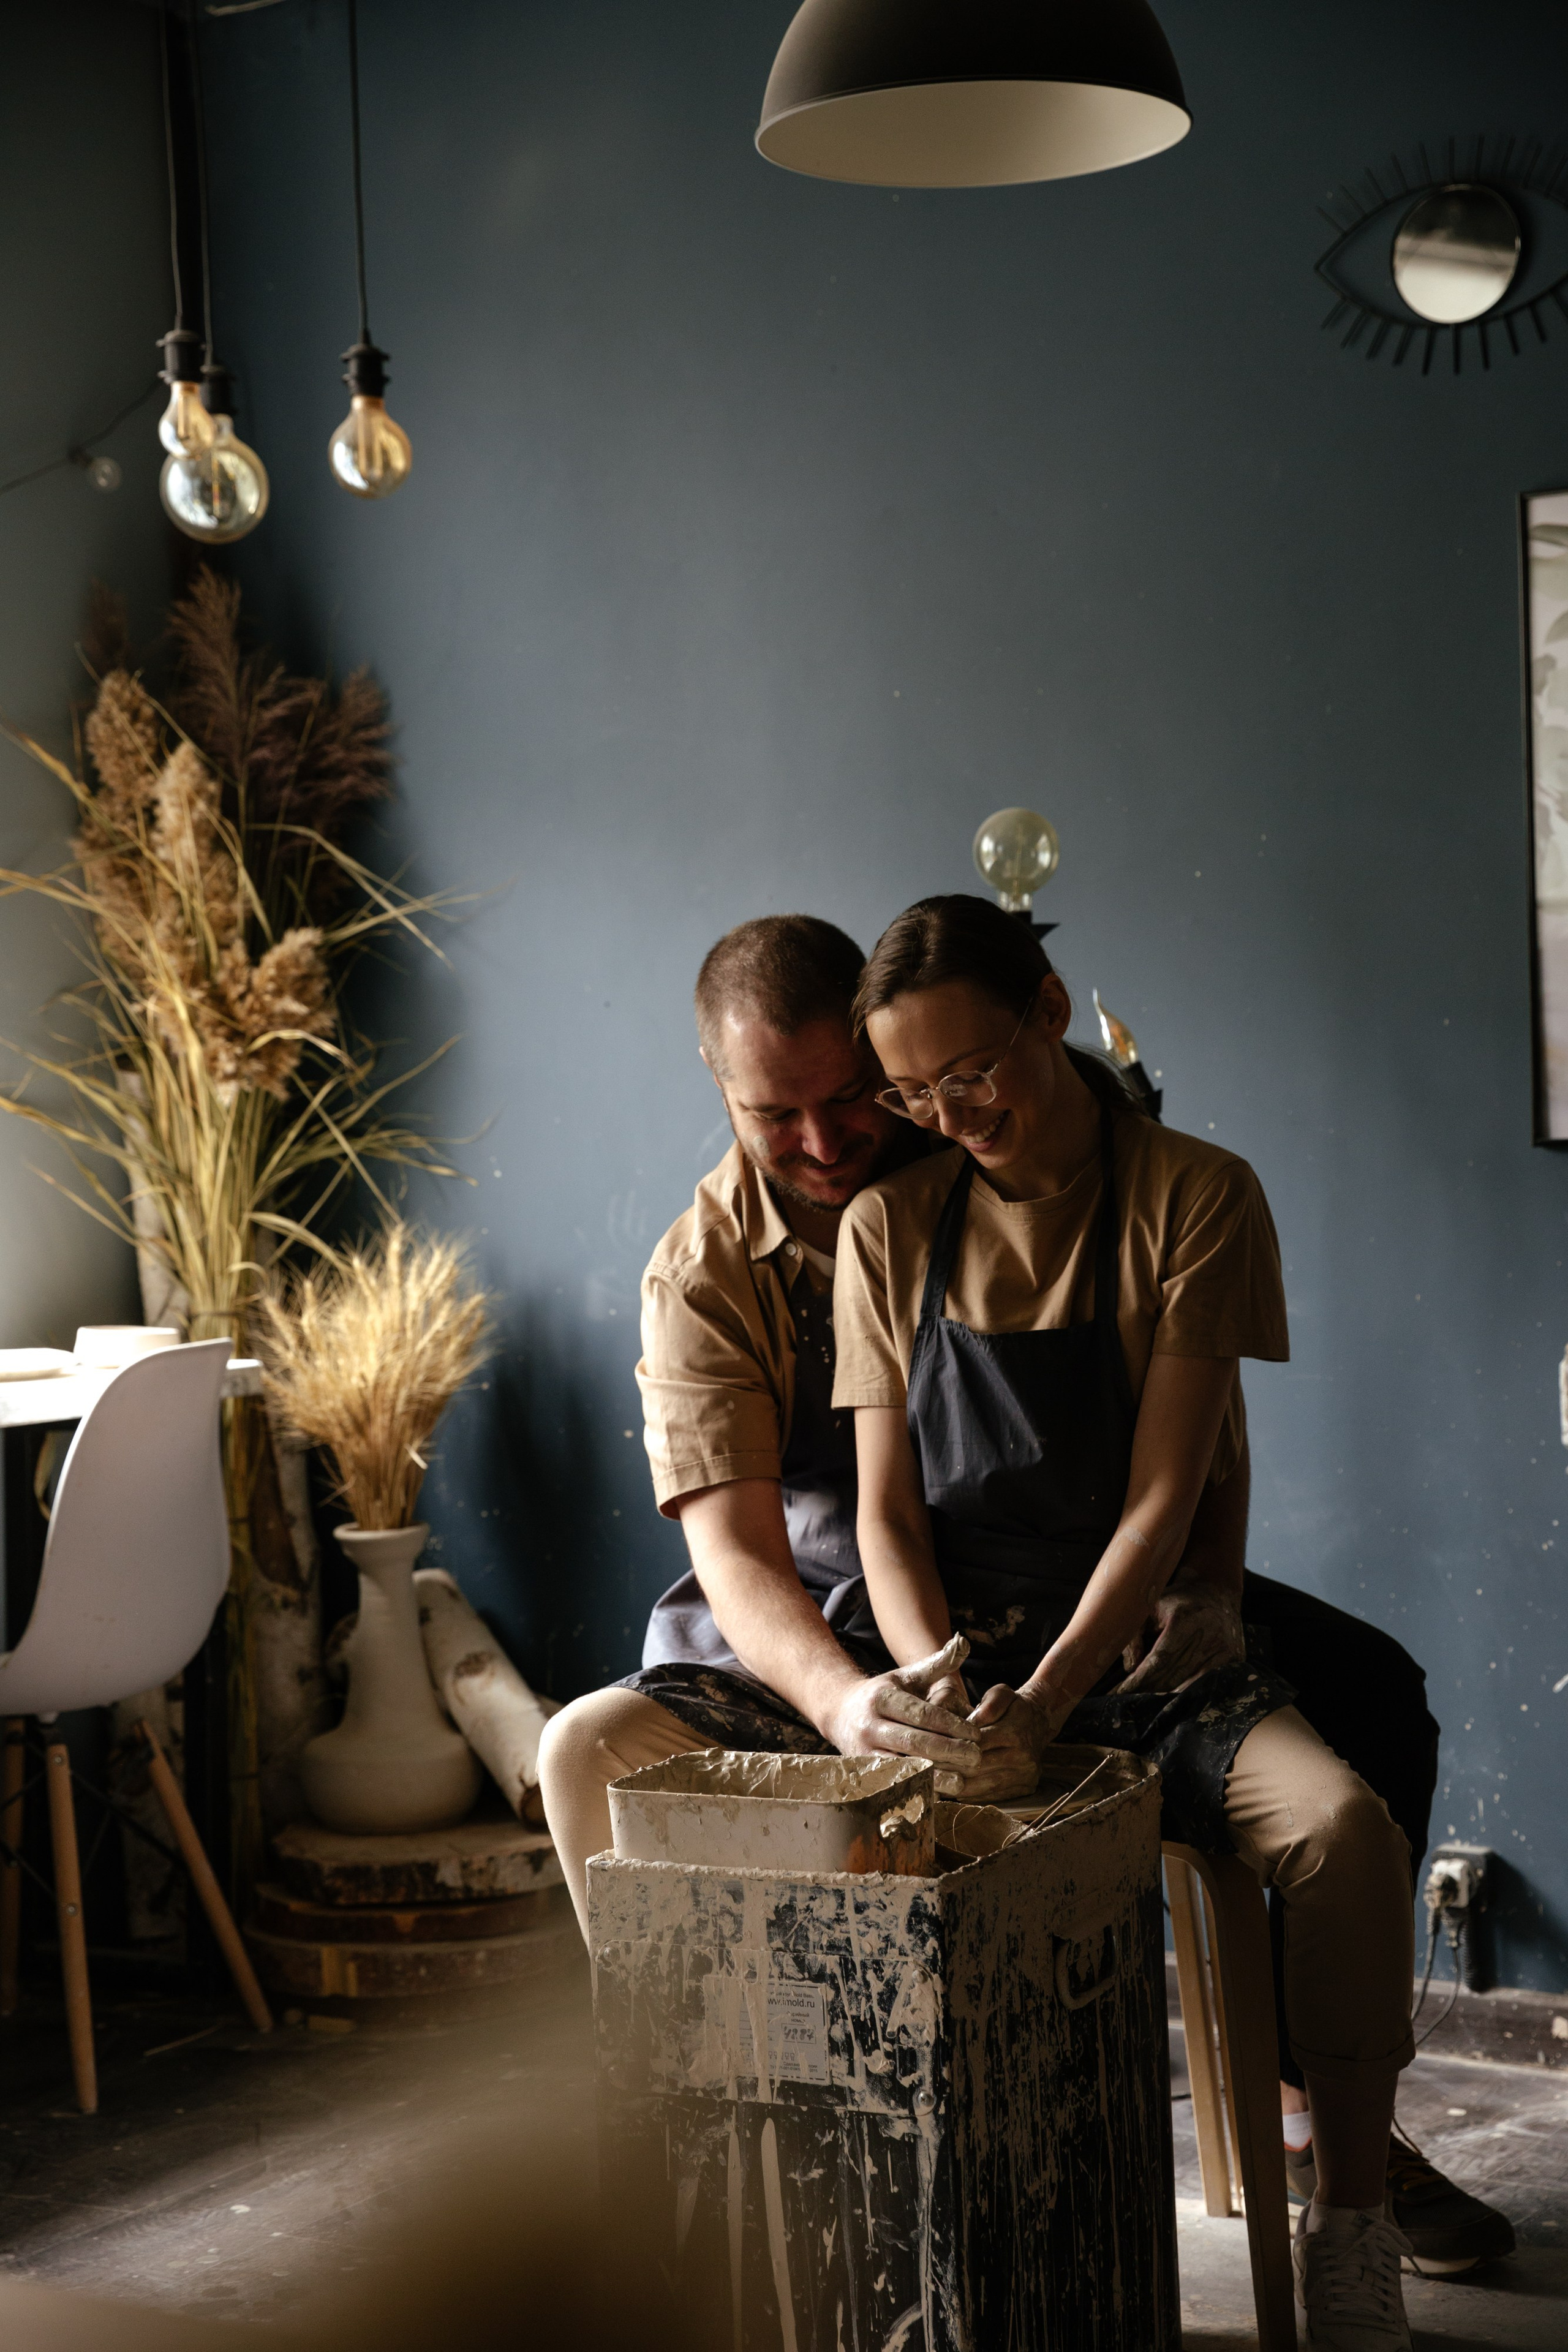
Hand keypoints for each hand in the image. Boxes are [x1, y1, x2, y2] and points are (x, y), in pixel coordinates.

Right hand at [822, 1636, 980, 1775]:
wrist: (839, 1713)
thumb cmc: (883, 1693)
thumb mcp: (906, 1676)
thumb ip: (936, 1663)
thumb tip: (964, 1643)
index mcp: (882, 1698)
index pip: (921, 1714)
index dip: (951, 1725)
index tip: (976, 1733)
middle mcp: (870, 1725)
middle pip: (914, 1742)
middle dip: (948, 1751)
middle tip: (976, 1756)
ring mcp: (863, 1751)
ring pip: (904, 1766)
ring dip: (935, 1775)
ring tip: (964, 1779)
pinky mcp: (863, 1772)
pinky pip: (894, 1783)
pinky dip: (917, 1788)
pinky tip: (940, 1791)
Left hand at [933, 1681, 1064, 1801]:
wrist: (1040, 1723)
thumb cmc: (1014, 1707)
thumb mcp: (1002, 1694)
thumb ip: (989, 1704)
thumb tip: (974, 1722)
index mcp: (1016, 1732)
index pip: (977, 1744)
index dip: (951, 1747)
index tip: (929, 1749)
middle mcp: (1023, 1758)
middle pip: (977, 1769)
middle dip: (948, 1769)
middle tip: (924, 1769)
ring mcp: (1025, 1776)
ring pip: (983, 1787)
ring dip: (955, 1787)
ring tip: (932, 1782)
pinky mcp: (1024, 1789)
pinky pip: (991, 1796)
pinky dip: (970, 1795)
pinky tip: (951, 1790)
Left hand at [1116, 1574, 1244, 1695]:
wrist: (1217, 1591)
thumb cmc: (1177, 1601)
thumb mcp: (1150, 1607)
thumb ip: (1134, 1635)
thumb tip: (1130, 1668)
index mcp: (1184, 1619)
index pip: (1158, 1659)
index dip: (1139, 1680)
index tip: (1119, 1693)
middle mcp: (1208, 1635)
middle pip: (1173, 1676)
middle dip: (1147, 1691)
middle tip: (1127, 1702)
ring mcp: (1225, 1649)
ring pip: (1189, 1686)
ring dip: (1165, 1699)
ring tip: (1145, 1705)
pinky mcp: (1235, 1660)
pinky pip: (1207, 1685)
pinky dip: (1188, 1696)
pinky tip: (1172, 1703)